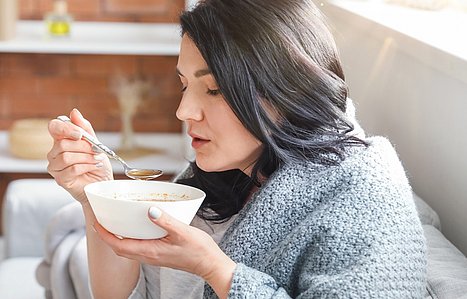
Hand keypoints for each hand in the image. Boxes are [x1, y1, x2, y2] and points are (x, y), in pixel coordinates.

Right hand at [47, 109, 112, 203]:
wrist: (103, 182)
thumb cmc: (98, 163)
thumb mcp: (96, 143)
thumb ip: (85, 129)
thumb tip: (74, 112)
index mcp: (62, 140)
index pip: (54, 127)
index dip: (65, 128)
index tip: (79, 134)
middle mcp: (55, 152)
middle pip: (63, 144)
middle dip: (84, 147)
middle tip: (96, 151)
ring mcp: (55, 166)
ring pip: (66, 157)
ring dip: (87, 158)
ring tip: (97, 160)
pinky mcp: (60, 179)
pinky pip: (71, 169)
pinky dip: (87, 167)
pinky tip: (94, 167)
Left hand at [93, 208, 235, 297]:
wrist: (210, 264)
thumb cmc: (198, 251)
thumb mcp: (183, 232)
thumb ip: (166, 220)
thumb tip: (150, 210)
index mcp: (150, 251)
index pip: (118, 245)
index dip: (105, 235)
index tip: (97, 223)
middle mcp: (149, 256)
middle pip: (119, 248)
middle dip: (108, 236)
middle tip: (102, 222)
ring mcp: (153, 257)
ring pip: (128, 249)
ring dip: (118, 238)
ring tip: (115, 224)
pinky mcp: (159, 255)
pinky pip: (138, 248)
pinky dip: (130, 239)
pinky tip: (137, 229)